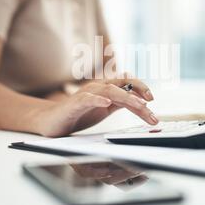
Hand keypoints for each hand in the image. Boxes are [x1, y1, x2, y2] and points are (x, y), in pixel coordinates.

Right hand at [36, 76, 157, 136]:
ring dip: (126, 97)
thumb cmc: (79, 114)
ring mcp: (86, 94)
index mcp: (106, 89)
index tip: (152, 100)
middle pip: (121, 84)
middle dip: (138, 91)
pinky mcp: (74, 104)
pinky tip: (106, 104)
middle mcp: (98, 87)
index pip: (127, 83)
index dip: (141, 88)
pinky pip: (87, 99)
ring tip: (139, 106)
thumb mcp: (105, 109)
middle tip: (151, 103)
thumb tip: (141, 103)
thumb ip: (121, 103)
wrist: (52, 121)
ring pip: (109, 90)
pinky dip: (98, 100)